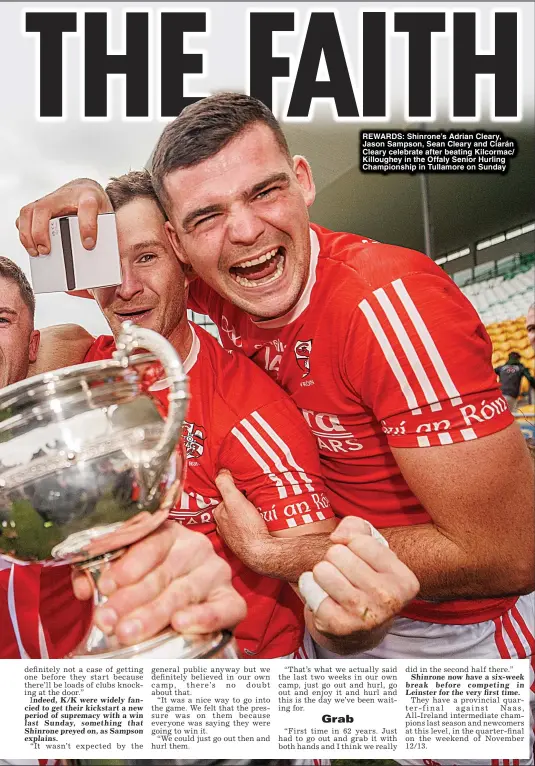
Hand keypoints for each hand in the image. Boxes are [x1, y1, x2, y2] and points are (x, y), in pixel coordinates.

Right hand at [16, 178, 110, 256]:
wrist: (87, 190)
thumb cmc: (98, 208)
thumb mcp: (108, 219)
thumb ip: (106, 234)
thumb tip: (105, 262)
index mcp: (89, 196)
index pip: (87, 206)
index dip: (87, 226)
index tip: (88, 245)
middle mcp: (66, 194)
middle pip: (45, 207)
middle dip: (42, 231)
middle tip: (46, 251)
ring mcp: (49, 198)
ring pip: (30, 211)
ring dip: (28, 233)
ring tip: (36, 252)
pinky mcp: (39, 205)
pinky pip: (24, 217)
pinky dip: (24, 232)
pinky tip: (31, 246)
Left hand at [72, 520, 246, 645]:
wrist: (189, 609)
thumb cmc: (149, 587)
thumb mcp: (122, 575)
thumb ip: (99, 575)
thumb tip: (83, 585)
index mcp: (169, 534)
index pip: (150, 544)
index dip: (127, 565)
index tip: (105, 587)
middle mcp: (195, 548)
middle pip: (162, 573)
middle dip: (130, 599)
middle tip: (107, 620)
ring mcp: (216, 573)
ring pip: (184, 593)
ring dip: (154, 614)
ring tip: (129, 632)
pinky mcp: (232, 600)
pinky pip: (224, 608)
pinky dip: (204, 617)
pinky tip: (181, 624)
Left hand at [213, 469, 271, 561]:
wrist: (261, 552)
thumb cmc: (247, 527)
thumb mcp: (235, 500)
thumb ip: (226, 485)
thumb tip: (222, 471)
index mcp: (219, 515)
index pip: (223, 496)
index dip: (233, 490)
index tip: (243, 486)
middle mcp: (223, 526)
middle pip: (231, 508)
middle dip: (239, 502)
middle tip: (252, 496)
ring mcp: (233, 536)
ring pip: (238, 519)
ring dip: (246, 513)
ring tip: (257, 508)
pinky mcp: (245, 543)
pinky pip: (246, 529)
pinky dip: (251, 524)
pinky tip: (259, 522)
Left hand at [302, 517, 419, 652]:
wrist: (359, 629)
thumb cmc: (366, 577)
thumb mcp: (371, 548)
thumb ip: (356, 527)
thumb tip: (337, 536)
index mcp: (404, 580)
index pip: (360, 541)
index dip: (352, 544)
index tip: (360, 560)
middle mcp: (388, 599)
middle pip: (337, 553)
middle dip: (334, 558)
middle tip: (344, 574)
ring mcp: (363, 615)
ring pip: (322, 570)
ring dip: (321, 573)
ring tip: (334, 584)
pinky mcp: (337, 626)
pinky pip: (309, 588)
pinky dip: (309, 587)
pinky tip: (322, 596)